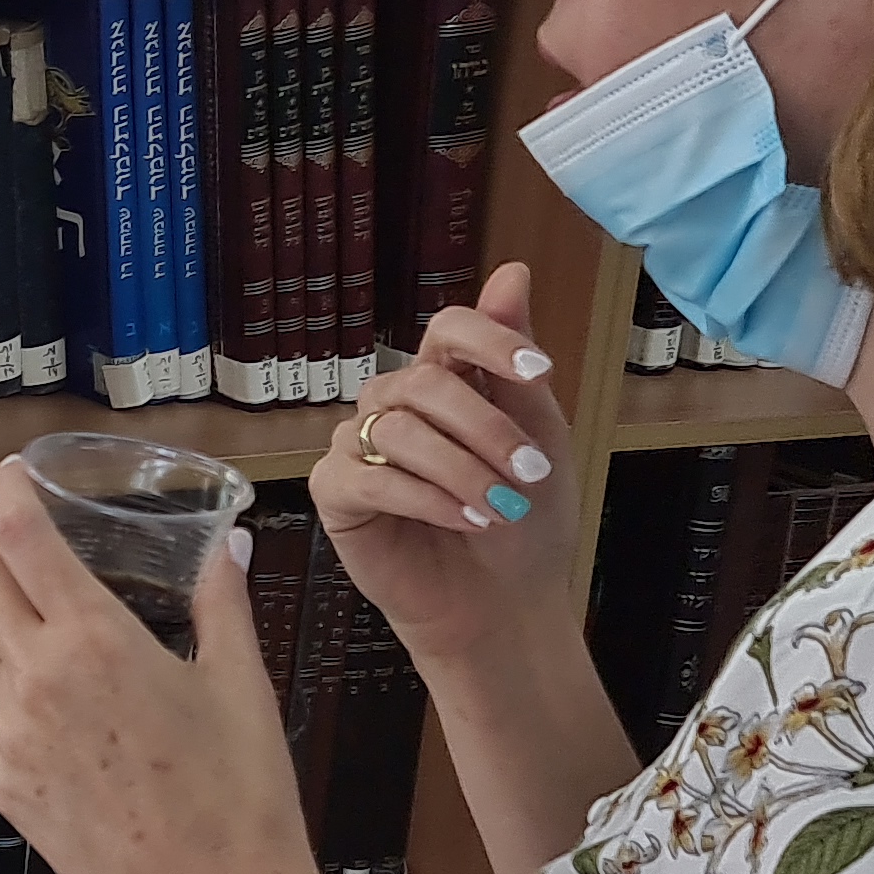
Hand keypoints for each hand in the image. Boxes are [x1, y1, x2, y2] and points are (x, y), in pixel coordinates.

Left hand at [0, 462, 364, 873]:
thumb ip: (220, 603)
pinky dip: (21, 702)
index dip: (6, 495)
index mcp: (96, 645)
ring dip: (4, 629)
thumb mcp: (241, 687)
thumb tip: (228, 544)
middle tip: (32, 551)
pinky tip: (76, 722)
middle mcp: (39, 684)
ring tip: (56, 636)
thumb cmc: (243, 802)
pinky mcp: (7, 787)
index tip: (10, 474)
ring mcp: (13, 739)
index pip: (22, 541)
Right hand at [308, 263, 577, 665]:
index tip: (537, 372)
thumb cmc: (523, 522)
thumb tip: (513, 270)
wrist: (503, 602)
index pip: (448, 329)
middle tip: (530, 469)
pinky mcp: (334, 493)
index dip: (489, 339)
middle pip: (423, 382)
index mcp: (445, 382)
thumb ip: (516, 362)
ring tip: (501, 508)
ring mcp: (358, 445)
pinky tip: (465, 519)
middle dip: (485, 427)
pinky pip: (368, 477)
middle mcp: (394, 404)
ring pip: (398, 430)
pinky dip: (424, 498)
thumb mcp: (538, 436)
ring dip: (461, 470)